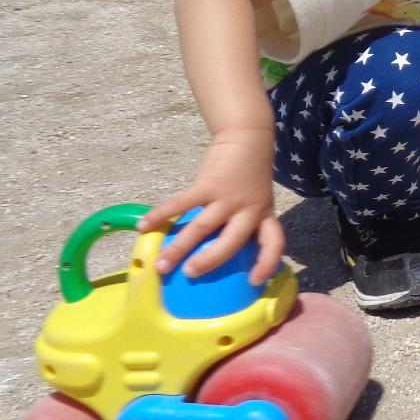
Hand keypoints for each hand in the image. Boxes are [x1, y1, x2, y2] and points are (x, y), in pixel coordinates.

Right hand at [139, 134, 283, 283]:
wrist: (249, 137)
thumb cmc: (249, 175)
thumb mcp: (256, 200)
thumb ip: (242, 220)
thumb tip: (214, 248)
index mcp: (264, 215)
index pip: (274, 243)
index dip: (267, 263)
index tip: (254, 282)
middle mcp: (249, 210)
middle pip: (232, 242)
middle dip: (210, 261)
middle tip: (190, 274)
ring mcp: (229, 197)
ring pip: (202, 228)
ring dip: (179, 248)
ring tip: (161, 264)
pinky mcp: (209, 184)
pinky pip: (182, 203)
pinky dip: (161, 215)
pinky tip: (144, 226)